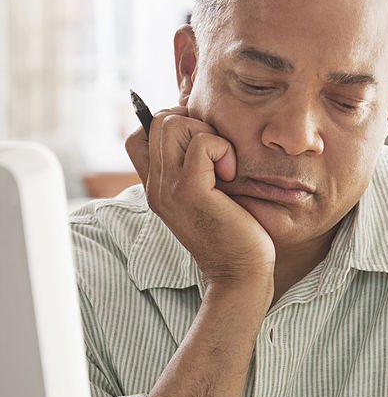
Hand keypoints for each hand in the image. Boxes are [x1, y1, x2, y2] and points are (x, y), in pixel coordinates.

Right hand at [126, 106, 274, 287]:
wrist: (239, 275)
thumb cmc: (233, 235)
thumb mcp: (207, 196)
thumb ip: (196, 167)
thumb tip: (204, 126)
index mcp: (156, 187)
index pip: (138, 136)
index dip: (169, 124)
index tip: (200, 143)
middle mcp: (156, 186)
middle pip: (158, 121)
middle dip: (193, 123)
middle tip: (217, 155)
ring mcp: (169, 188)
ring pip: (173, 124)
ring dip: (206, 134)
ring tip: (224, 167)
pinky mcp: (191, 191)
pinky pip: (202, 143)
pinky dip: (222, 149)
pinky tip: (231, 176)